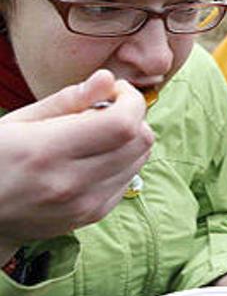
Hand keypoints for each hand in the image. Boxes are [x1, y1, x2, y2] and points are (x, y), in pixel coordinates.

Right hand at [0, 70, 152, 260]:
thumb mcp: (16, 121)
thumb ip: (66, 100)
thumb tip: (108, 79)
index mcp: (47, 151)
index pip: (122, 124)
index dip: (130, 100)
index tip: (116, 90)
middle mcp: (71, 183)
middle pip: (140, 141)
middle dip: (134, 116)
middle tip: (108, 108)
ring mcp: (84, 205)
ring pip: (140, 160)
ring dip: (131, 139)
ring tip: (99, 133)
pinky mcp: (92, 216)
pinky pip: (128, 179)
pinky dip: (123, 161)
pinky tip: (96, 156)